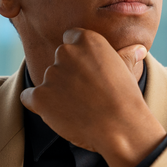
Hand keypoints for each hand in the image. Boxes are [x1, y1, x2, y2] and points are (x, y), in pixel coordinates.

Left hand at [20, 28, 166, 166]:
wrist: (121, 127)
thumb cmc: (126, 99)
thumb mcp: (127, 71)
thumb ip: (125, 56)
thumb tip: (138, 49)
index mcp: (87, 39)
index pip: (70, 39)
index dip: (78, 58)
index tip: (88, 73)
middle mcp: (66, 52)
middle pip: (58, 61)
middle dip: (66, 75)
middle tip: (85, 94)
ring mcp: (51, 74)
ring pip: (47, 81)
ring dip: (56, 93)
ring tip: (79, 108)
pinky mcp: (40, 96)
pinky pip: (29, 97)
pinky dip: (38, 105)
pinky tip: (58, 113)